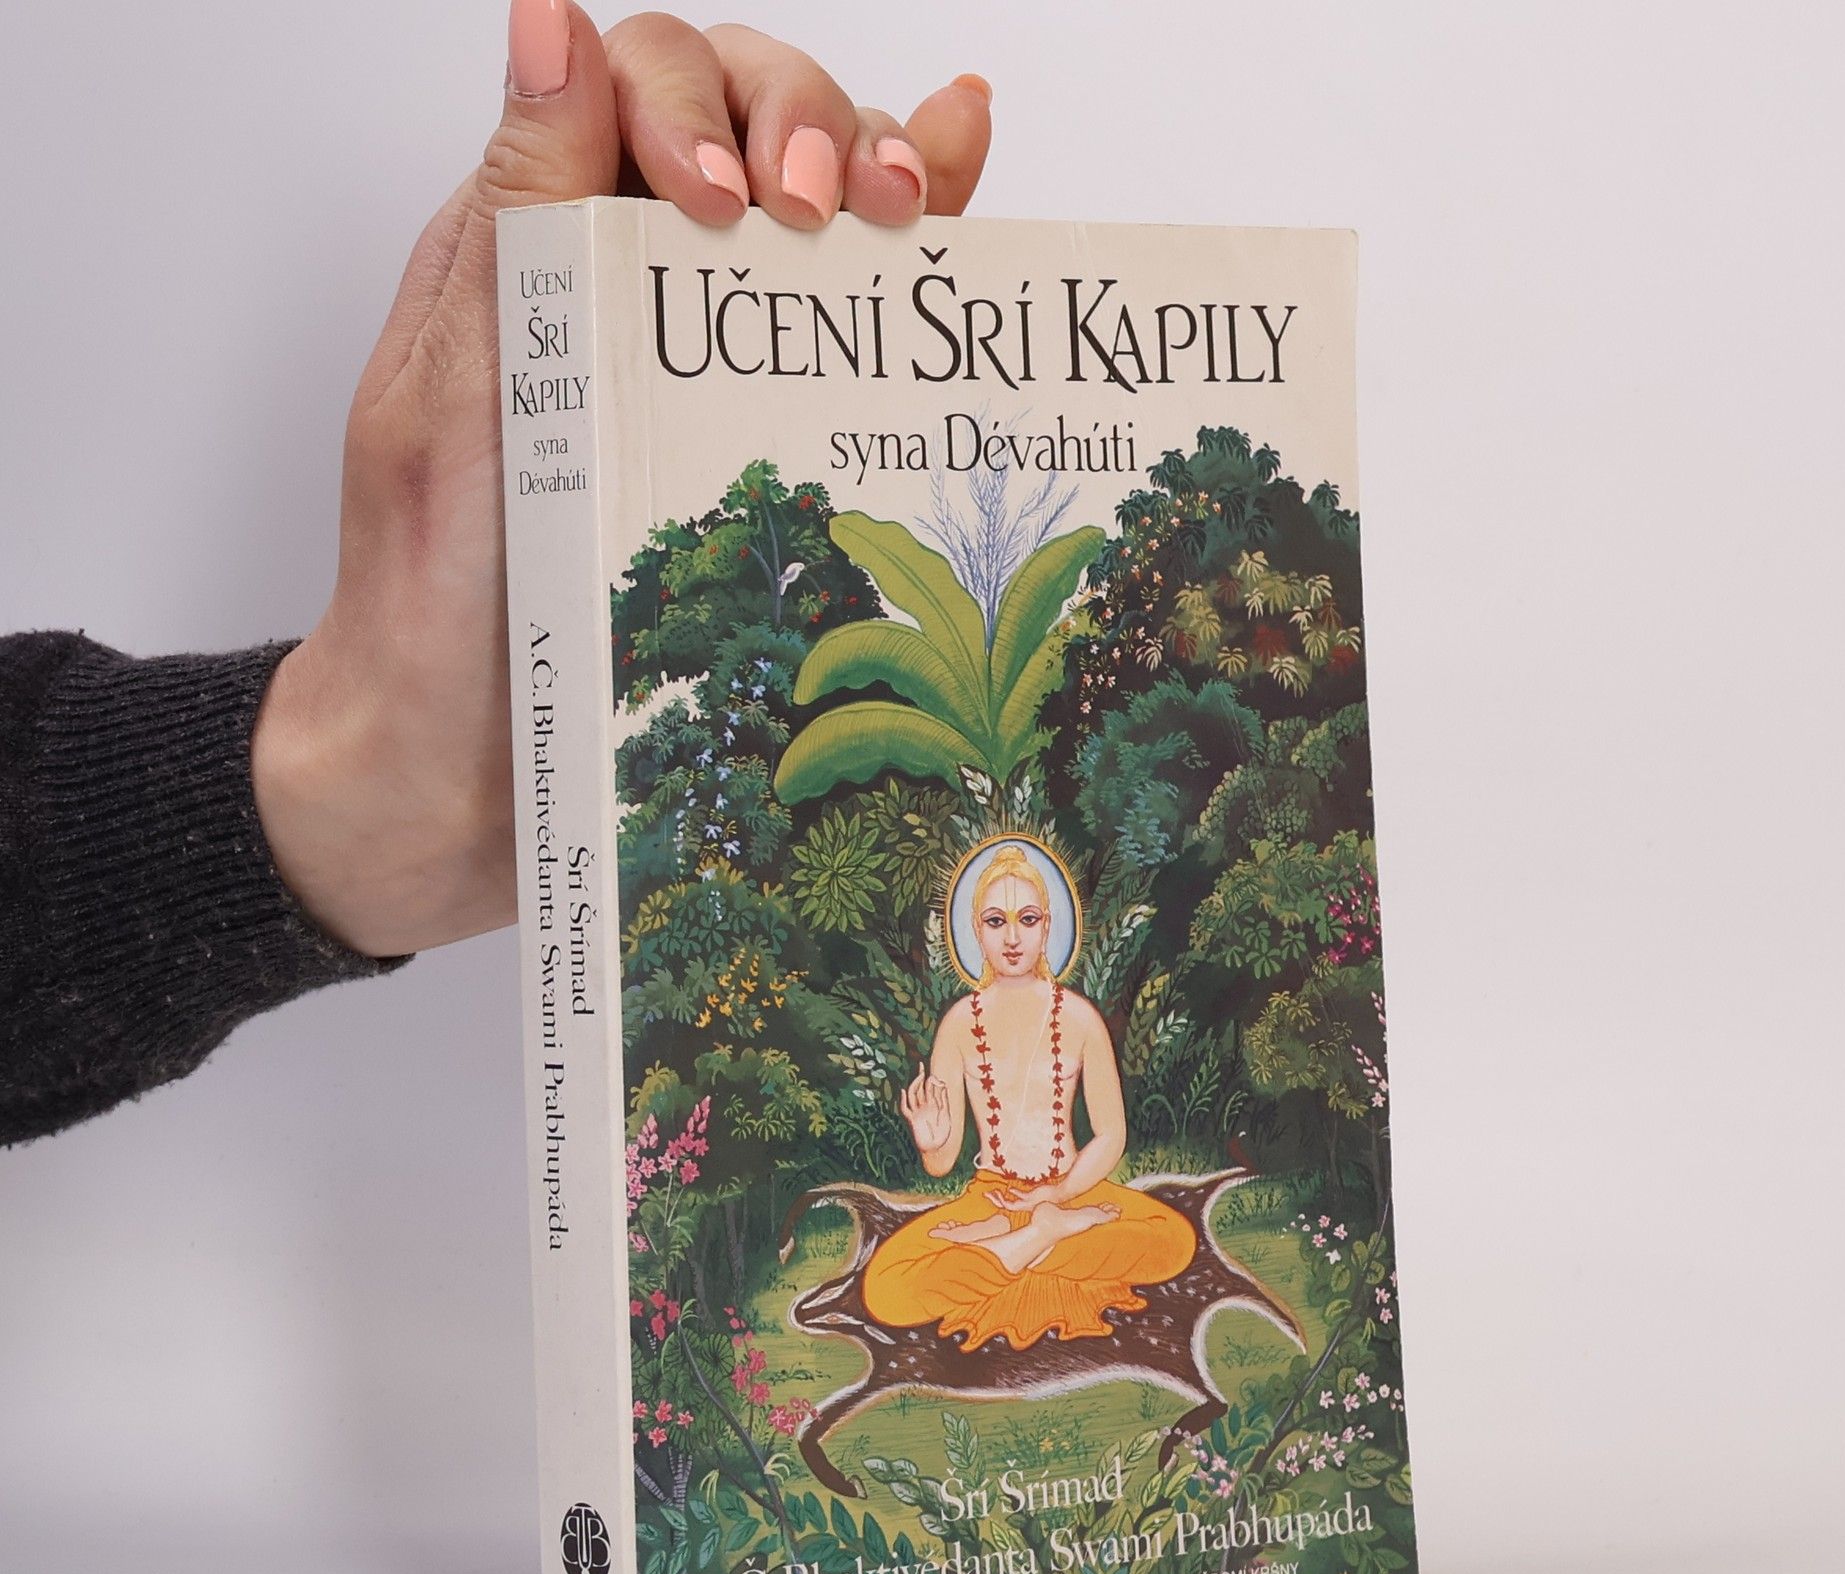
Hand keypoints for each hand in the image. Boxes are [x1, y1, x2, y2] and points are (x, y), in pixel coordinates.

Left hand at [253, 4, 992, 955]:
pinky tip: (961, 175)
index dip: (697, 108)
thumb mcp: (448, 408)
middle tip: (826, 215)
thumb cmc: (431, 612)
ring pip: (817, 198)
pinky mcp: (768, 442)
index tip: (720, 212)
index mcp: (533, 250)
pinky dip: (924, 232)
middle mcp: (627, 283)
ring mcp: (708, 359)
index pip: (635, 83)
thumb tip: (553, 27)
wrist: (455, 776)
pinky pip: (853, 316)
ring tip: (906, 211)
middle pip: (746, 116)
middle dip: (805, 125)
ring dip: (880, 167)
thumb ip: (509, 229)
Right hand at [899, 1068, 952, 1153]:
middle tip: (921, 1065)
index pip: (929, 1088)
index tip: (932, 1071)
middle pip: (919, 1088)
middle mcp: (923, 1107)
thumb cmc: (942, 1133)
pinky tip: (903, 1091)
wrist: (935, 1149)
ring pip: (912, 1096)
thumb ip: (943, 1100)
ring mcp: (916, 1112)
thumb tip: (942, 1084)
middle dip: (920, 1077)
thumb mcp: (945, 1114)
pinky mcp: (912, 1120)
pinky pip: (905, 1109)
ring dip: (915, 1085)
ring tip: (919, 1076)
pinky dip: (903, 1101)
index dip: (930, 1079)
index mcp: (932, 1105)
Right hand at [989, 1182, 1058, 1211]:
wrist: (1058, 1195)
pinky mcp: (1030, 1199)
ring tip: (993, 1192)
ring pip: (1009, 1205)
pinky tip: (1009, 1189)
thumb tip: (1010, 1189)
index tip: (991, 1195)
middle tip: (986, 1194)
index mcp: (1022, 1206)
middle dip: (994, 1200)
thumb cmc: (1045, 1195)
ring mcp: (1026, 1204)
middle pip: (1004, 1206)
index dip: (997, 1201)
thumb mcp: (1030, 1195)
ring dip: (1000, 1199)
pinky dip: (1014, 1194)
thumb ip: (1019, 1194)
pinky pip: (1019, 1199)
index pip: (1006, 1205)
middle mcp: (1023, 1207)